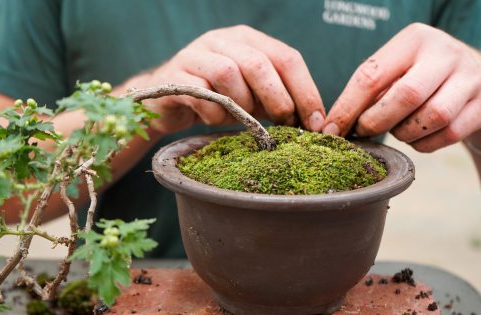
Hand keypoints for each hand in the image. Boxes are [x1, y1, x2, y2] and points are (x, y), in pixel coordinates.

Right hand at [129, 25, 324, 134]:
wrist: (165, 101)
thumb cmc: (216, 98)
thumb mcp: (251, 96)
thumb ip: (276, 99)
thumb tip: (311, 121)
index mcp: (247, 39)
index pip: (286, 57)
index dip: (305, 90)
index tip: (316, 121)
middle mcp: (222, 40)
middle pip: (259, 63)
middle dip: (277, 98)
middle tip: (284, 123)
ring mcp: (195, 54)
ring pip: (228, 73)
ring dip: (241, 104)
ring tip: (239, 118)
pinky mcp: (175, 76)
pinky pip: (201, 94)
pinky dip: (214, 113)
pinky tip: (214, 119)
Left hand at [322, 23, 480, 152]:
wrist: (476, 77)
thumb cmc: (420, 75)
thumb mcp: (396, 69)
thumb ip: (370, 90)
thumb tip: (334, 125)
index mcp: (414, 40)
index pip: (372, 75)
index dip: (348, 107)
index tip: (332, 129)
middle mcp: (444, 54)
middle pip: (405, 96)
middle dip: (376, 122)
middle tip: (363, 132)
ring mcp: (468, 78)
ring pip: (431, 117)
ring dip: (404, 133)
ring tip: (396, 130)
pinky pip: (448, 135)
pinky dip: (424, 144)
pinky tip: (417, 137)